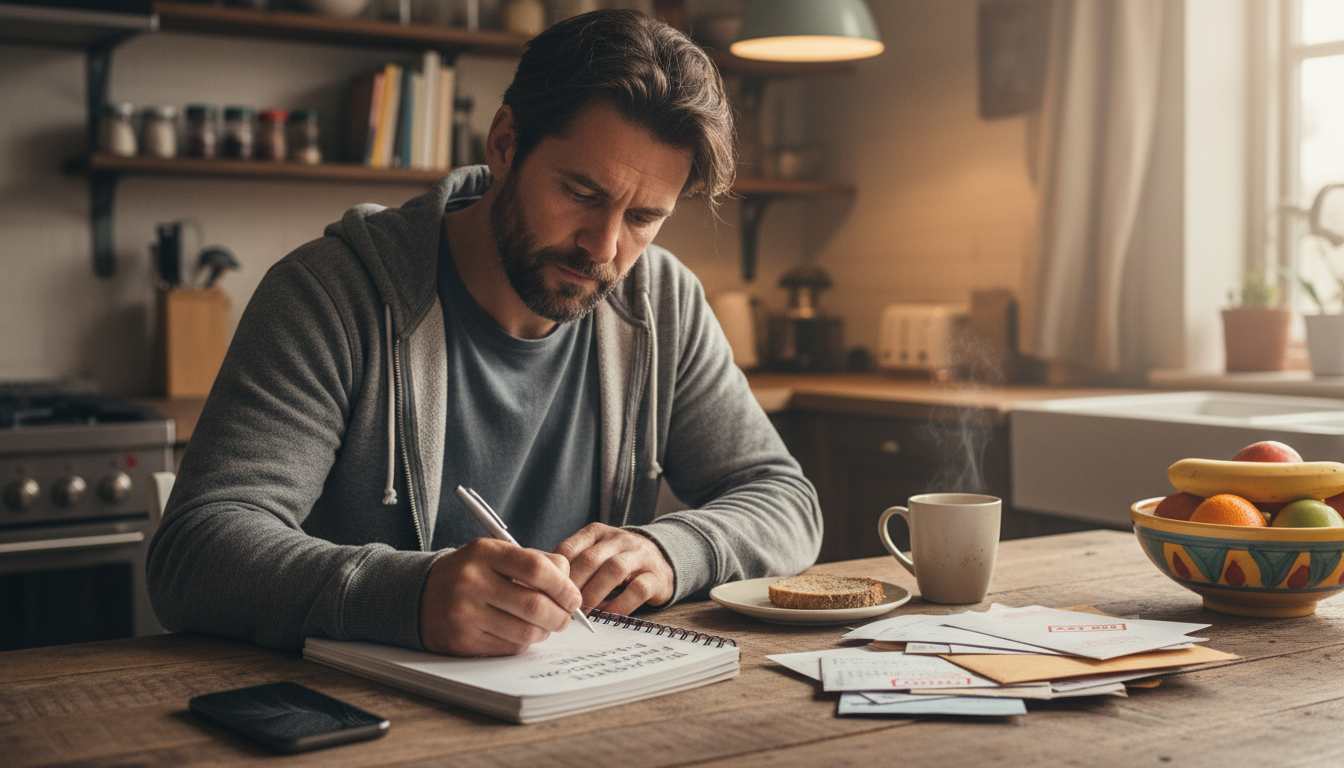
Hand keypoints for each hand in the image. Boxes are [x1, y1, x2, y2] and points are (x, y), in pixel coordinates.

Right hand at [420, 538, 582, 655]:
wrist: (420, 594)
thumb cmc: (472, 573)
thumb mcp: (496, 554)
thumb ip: (535, 561)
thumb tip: (571, 585)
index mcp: (484, 553)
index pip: (536, 568)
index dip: (564, 586)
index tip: (574, 598)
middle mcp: (471, 581)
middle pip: (534, 605)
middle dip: (560, 616)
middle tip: (566, 618)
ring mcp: (464, 613)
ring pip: (525, 632)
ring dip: (544, 632)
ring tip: (544, 625)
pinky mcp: (461, 641)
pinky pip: (509, 648)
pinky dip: (523, 643)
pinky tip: (519, 632)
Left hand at [556, 523, 673, 614]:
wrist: (661, 561)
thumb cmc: (617, 562)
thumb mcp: (595, 554)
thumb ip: (574, 565)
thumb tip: (544, 589)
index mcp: (597, 533)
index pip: (570, 548)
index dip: (557, 573)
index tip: (548, 593)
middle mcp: (619, 539)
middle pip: (591, 559)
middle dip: (575, 585)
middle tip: (564, 607)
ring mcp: (640, 555)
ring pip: (615, 570)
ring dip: (595, 593)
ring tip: (584, 612)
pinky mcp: (657, 576)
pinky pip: (638, 589)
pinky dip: (620, 604)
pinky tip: (608, 615)